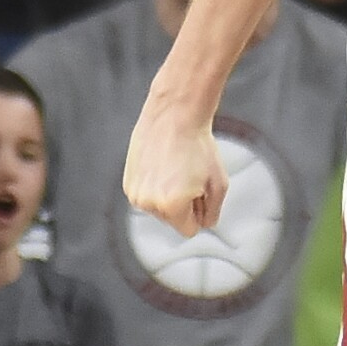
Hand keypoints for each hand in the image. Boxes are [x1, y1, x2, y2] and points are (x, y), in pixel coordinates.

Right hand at [123, 91, 226, 235]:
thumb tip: (204, 224)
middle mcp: (149, 203)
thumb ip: (213, 213)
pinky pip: (146, 195)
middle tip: (188, 174)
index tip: (200, 190)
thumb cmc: (199, 147)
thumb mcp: (219, 183)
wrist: (174, 115)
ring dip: (168, 194)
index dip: (199, 211)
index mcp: (172, 206)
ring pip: (158, 208)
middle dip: (183, 203)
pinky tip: (161, 165)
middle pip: (173, 220)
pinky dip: (155, 185)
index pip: (190, 230)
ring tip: (174, 168)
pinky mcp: (127, 182)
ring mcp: (135, 193)